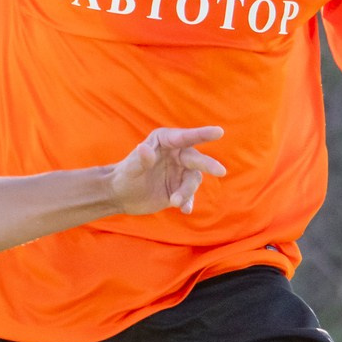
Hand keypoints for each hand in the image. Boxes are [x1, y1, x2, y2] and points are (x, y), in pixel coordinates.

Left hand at [107, 126, 227, 215]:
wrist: (121, 195)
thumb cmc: (124, 175)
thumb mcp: (130, 168)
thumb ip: (140, 160)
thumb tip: (144, 149)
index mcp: (165, 141)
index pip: (185, 137)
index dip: (203, 134)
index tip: (219, 132)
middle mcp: (177, 155)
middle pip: (196, 159)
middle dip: (208, 164)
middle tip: (221, 171)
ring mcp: (180, 173)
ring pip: (193, 180)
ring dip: (187, 191)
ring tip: (175, 202)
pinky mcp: (180, 190)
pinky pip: (189, 196)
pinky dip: (188, 202)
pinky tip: (184, 209)